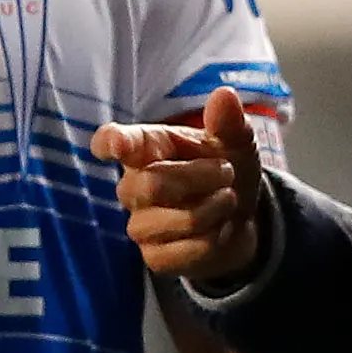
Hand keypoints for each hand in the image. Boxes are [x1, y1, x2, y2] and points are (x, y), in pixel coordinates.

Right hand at [94, 86, 265, 286]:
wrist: (241, 220)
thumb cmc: (225, 172)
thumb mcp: (235, 143)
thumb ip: (228, 122)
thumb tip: (224, 95)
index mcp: (146, 148)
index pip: (112, 141)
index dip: (111, 143)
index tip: (116, 146)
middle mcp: (133, 186)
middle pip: (154, 185)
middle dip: (204, 178)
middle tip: (227, 172)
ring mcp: (140, 225)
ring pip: (180, 220)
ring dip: (217, 208)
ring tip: (226, 200)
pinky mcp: (155, 257)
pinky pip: (190, 249)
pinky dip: (217, 238)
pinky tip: (218, 230)